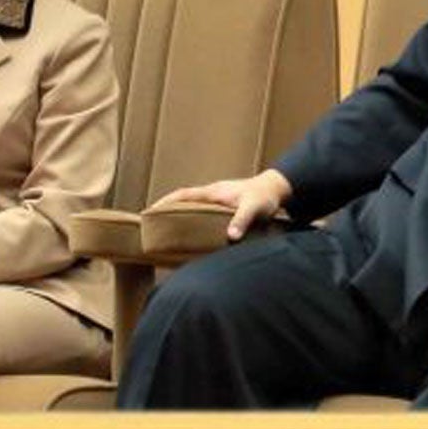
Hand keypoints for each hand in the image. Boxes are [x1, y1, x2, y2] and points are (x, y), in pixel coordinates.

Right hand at [154, 168, 292, 240]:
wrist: (278, 190)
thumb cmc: (265, 196)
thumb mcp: (254, 207)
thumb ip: (242, 220)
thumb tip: (230, 236)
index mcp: (213, 192)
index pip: (182, 195)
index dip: (164, 203)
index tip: (149, 213)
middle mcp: (212, 195)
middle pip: (182, 202)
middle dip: (166, 212)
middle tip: (151, 228)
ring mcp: (217, 202)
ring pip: (192, 209)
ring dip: (180, 219)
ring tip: (167, 237)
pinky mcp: (224, 210)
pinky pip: (203, 216)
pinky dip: (194, 224)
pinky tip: (193, 238)